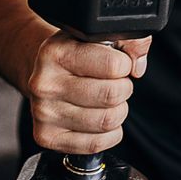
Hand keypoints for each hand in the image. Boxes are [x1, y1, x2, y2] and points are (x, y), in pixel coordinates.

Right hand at [26, 31, 151, 154]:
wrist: (43, 71)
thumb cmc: (75, 54)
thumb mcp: (97, 36)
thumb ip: (128, 40)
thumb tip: (138, 67)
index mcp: (56, 52)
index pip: (113, 65)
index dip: (125, 64)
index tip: (118, 64)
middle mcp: (45, 83)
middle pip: (111, 95)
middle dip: (123, 88)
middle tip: (114, 83)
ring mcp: (43, 113)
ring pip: (106, 121)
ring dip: (117, 111)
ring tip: (106, 100)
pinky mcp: (46, 137)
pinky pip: (96, 144)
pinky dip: (108, 133)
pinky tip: (99, 116)